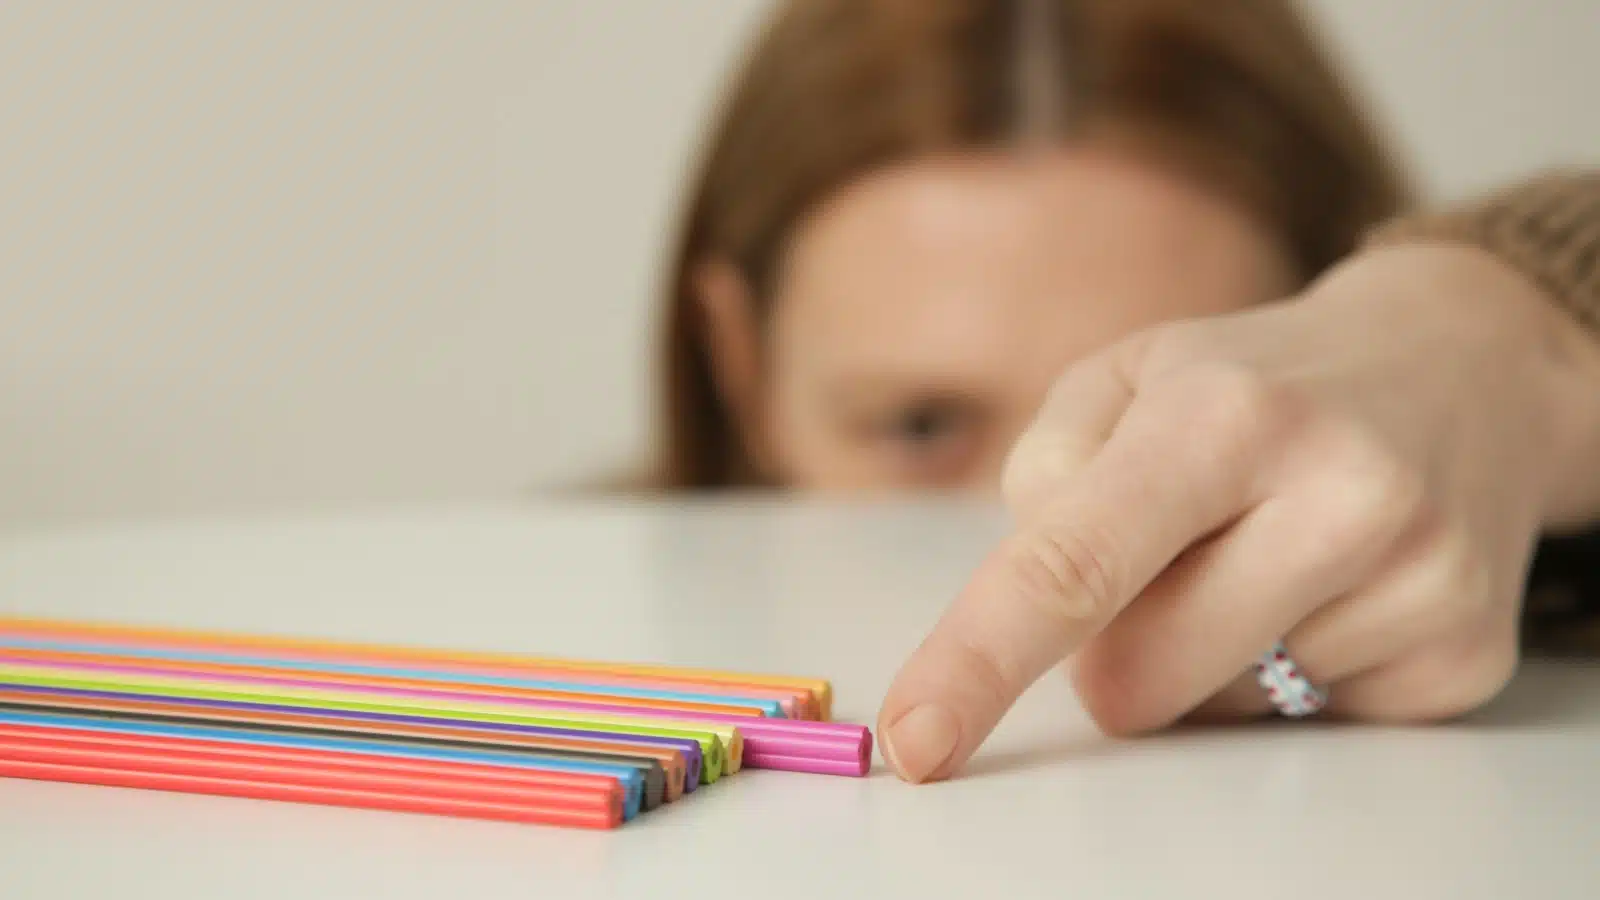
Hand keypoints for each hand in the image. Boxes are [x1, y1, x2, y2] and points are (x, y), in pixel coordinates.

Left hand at [877, 243, 1599, 783]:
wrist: (1460, 368)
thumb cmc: (1254, 382)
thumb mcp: (1129, 373)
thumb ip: (1047, 474)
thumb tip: (1050, 610)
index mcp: (1223, 413)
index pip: (1075, 565)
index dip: (981, 660)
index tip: (915, 740)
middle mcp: (1338, 494)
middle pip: (1134, 680)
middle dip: (1113, 645)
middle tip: (1174, 554)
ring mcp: (1417, 581)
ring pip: (1214, 712)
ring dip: (1207, 654)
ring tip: (1269, 549)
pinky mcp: (1464, 656)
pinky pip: (1301, 727)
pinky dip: (1287, 670)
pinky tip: (1333, 583)